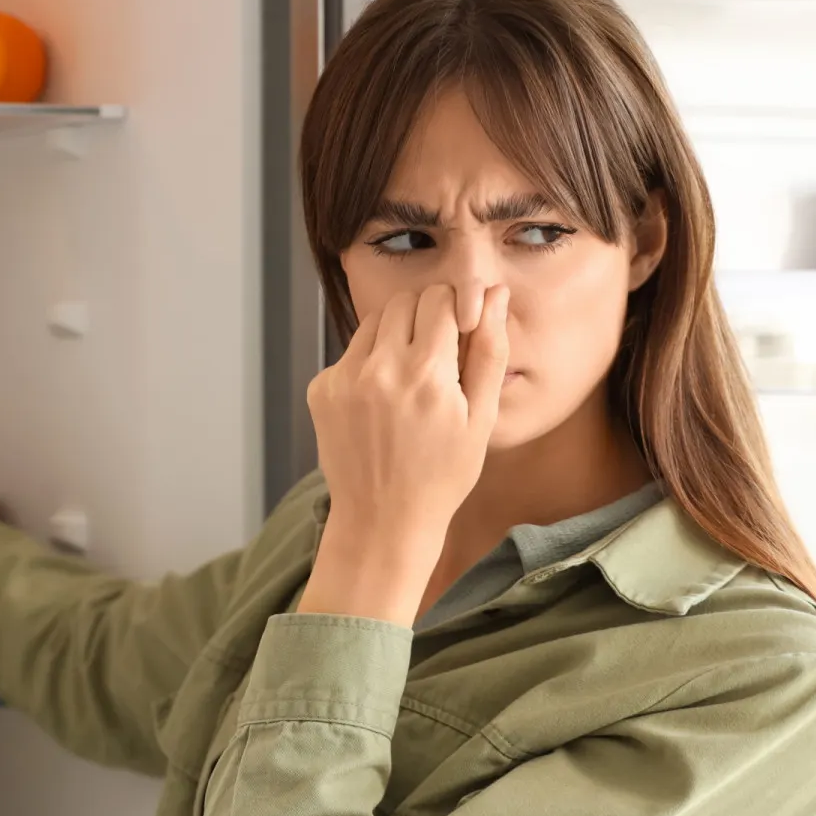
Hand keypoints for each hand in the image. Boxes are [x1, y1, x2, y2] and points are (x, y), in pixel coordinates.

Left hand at [298, 283, 510, 624]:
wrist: (382, 521)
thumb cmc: (442, 475)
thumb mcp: (481, 418)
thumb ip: (489, 350)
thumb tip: (494, 293)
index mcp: (427, 373)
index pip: (440, 298)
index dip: (455, 310)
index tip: (460, 335)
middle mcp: (379, 369)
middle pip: (405, 302)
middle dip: (425, 317)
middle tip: (437, 359)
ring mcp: (343, 378)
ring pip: (373, 322)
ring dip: (394, 338)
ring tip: (408, 384)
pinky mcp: (320, 389)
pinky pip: (350, 353)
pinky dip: (367, 365)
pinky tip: (380, 405)